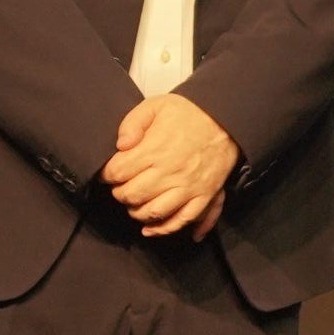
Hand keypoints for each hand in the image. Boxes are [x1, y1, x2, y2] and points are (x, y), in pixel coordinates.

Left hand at [105, 93, 237, 238]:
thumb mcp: (156, 106)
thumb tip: (120, 145)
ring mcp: (188, 187)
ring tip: (135, 204)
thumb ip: (133, 123)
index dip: (107, 175)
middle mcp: (170, 171)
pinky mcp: (204, 196)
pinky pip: (182, 220)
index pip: (118, 172)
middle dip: (120, 194)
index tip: (108, 173)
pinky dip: (165, 229)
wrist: (226, 120)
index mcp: (155, 149)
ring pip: (154, 212)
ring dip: (137, 213)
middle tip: (121, 188)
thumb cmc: (189, 113)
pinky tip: (151, 229)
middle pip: (132, 195)